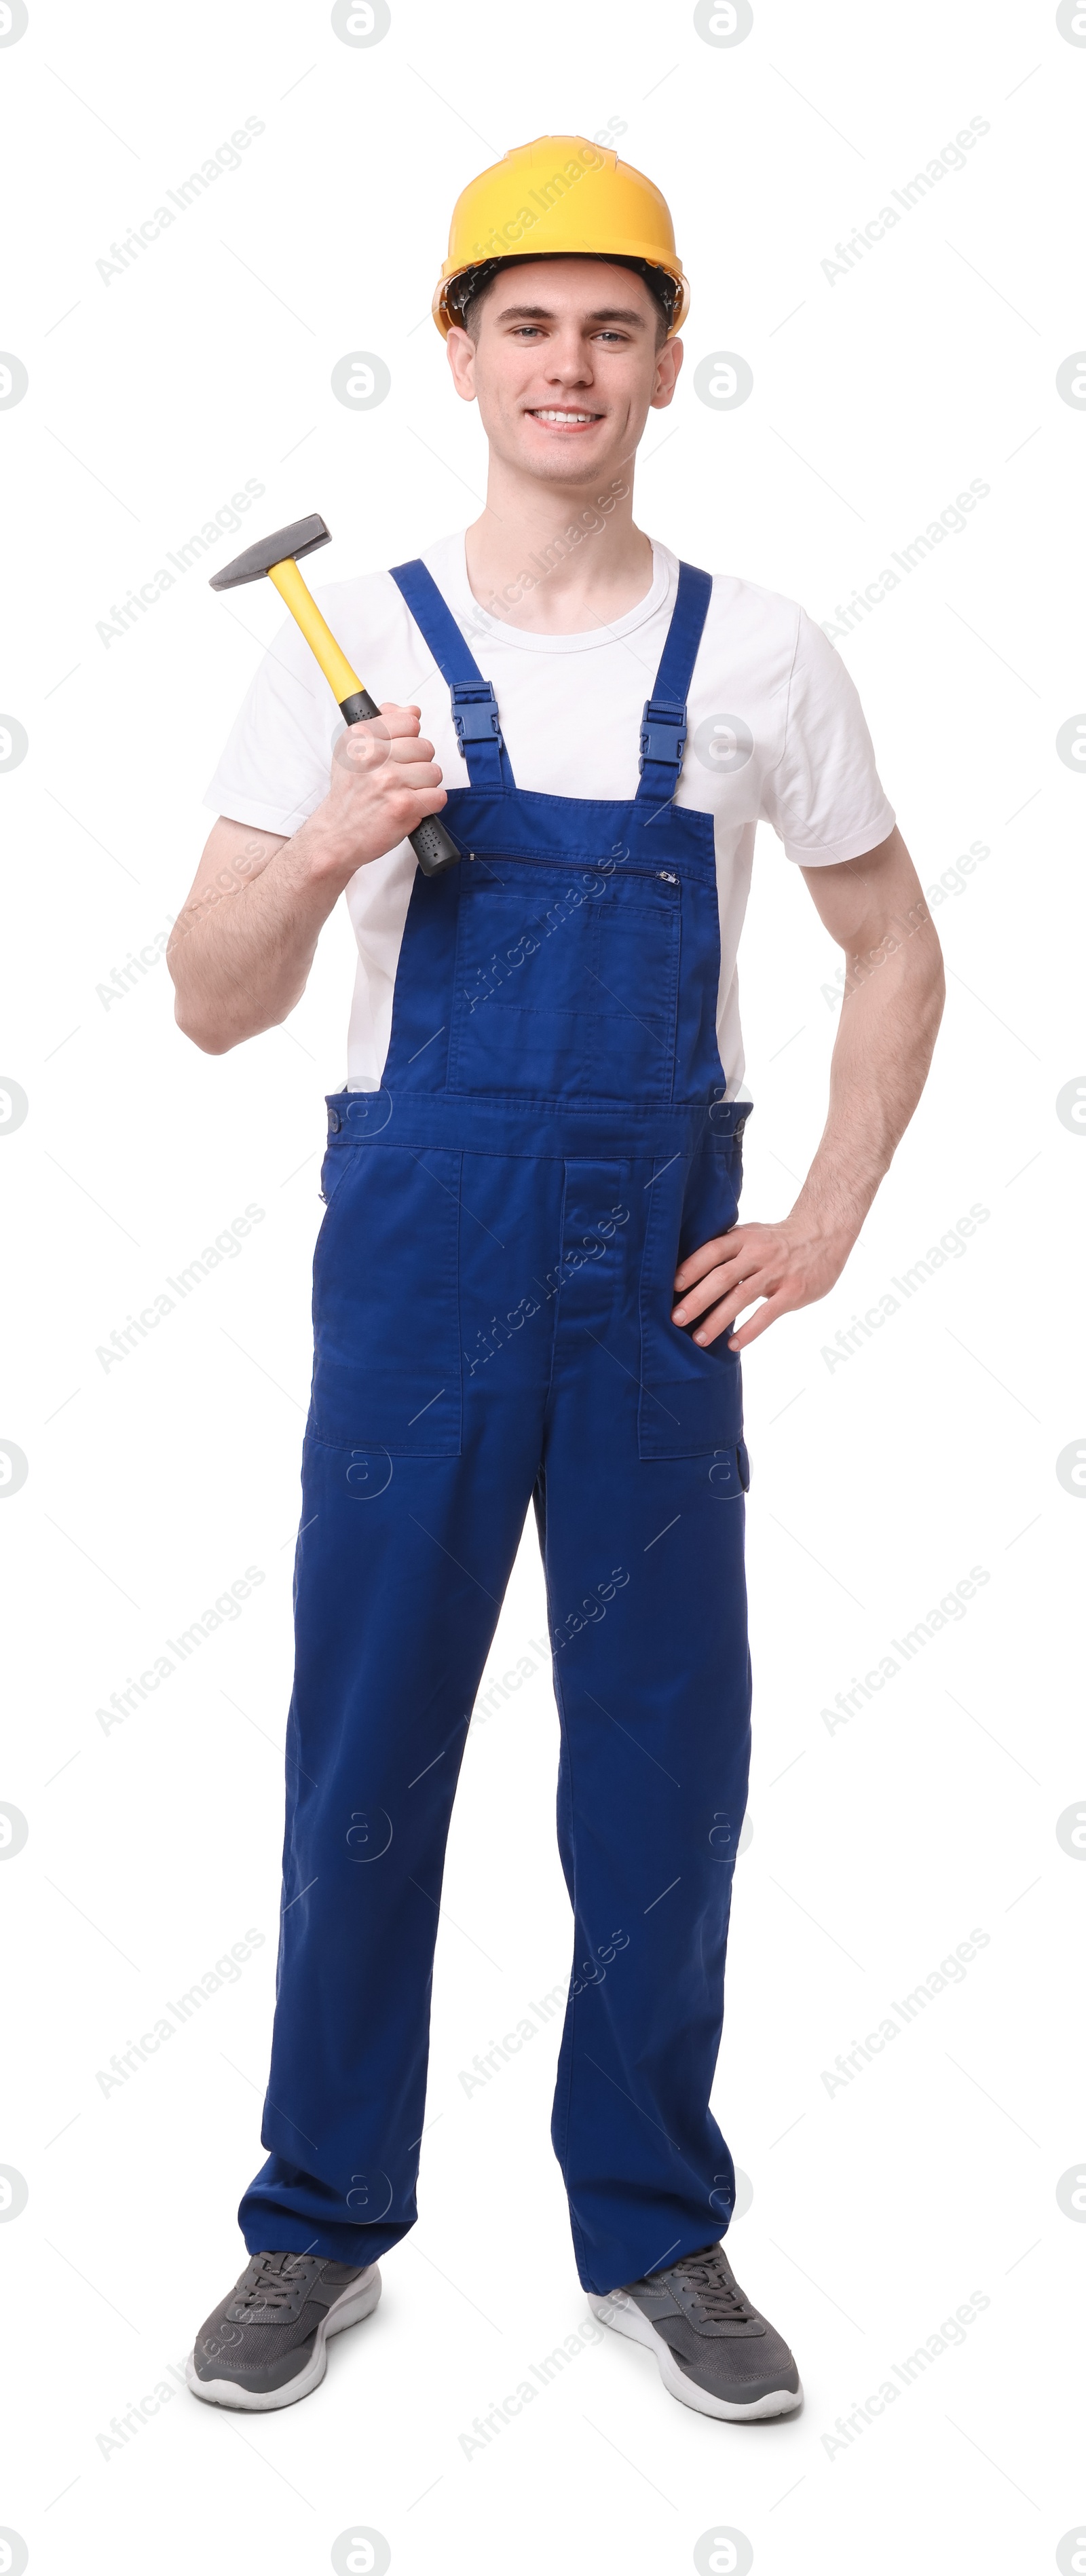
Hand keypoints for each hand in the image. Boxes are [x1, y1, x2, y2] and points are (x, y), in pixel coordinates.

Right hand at [306, 702, 446, 875]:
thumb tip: (412, 711)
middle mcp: (373, 756)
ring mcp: (389, 781)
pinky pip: (438, 796)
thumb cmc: (349, 796)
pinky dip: (429, 805)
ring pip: (434, 772)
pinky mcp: (403, 806)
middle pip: (426, 747)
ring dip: (424, 786)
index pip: (410, 721)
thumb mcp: (354, 751)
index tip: (399, 752)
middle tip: (399, 779)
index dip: (410, 739)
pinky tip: (411, 807)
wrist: (337, 834)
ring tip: (404, 794)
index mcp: (361, 737)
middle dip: (418, 765)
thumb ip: (385, 725)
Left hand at [672, 1218, 851, 1352]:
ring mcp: (777, 1272)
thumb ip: (725, 1250)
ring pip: (742, 1297)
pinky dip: (750, 1330)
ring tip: (699, 1339)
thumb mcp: (750, 1235)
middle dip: (697, 1299)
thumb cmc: (776, 1241)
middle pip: (722, 1277)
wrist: (823, 1235)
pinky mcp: (794, 1291)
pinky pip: (768, 1314)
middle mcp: (758, 1253)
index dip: (691, 1268)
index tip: (672, 1287)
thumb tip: (685, 1273)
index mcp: (743, 1238)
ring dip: (718, 1319)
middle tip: (676, 1319)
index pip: (712, 1251)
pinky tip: (733, 1344)